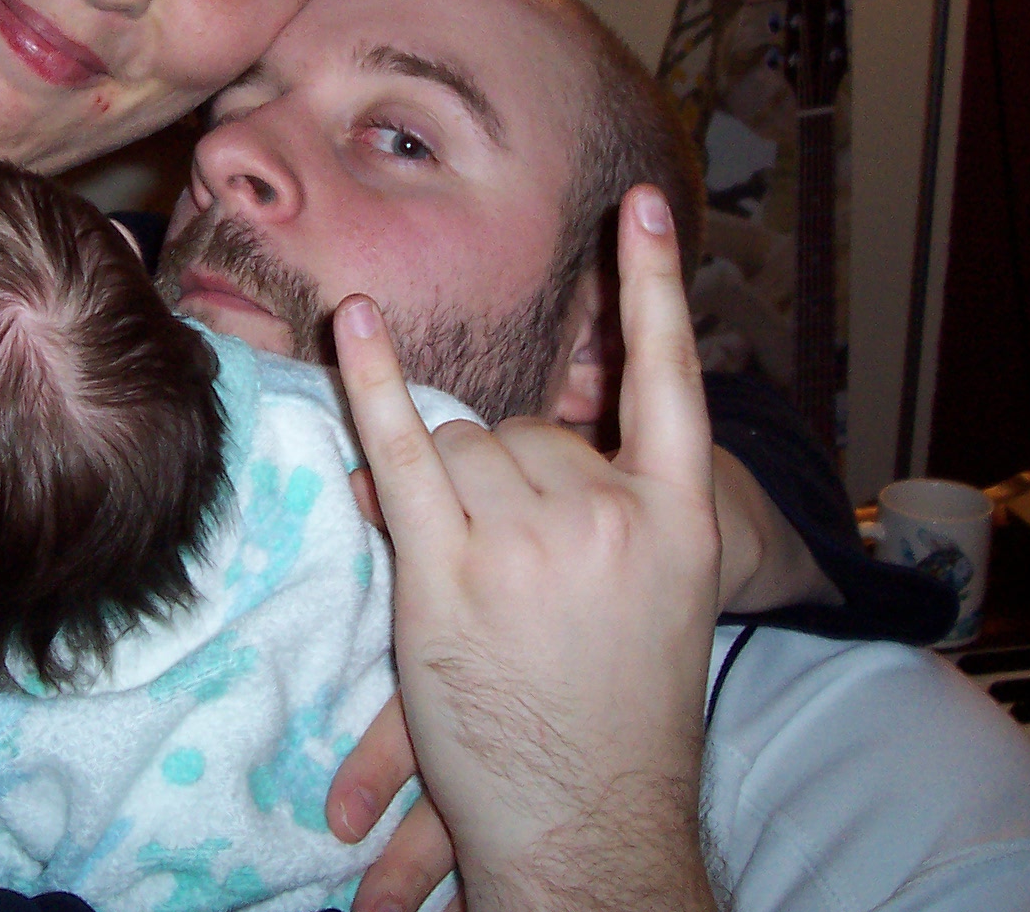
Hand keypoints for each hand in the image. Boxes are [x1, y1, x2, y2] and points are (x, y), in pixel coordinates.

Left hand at [333, 185, 720, 911]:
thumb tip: (504, 427)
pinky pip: (401, 448)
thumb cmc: (619, 714)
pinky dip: (368, 379)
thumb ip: (596, 504)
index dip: (655, 288)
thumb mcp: (649, 597)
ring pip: (461, 447)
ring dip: (447, 496)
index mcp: (678, 520)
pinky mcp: (451, 573)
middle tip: (517, 581)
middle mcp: (610, 516)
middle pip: (524, 429)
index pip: (671, 381)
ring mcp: (530, 542)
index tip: (640, 202)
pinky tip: (351, 316)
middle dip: (500, 482)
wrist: (595, 828)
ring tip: (479, 596)